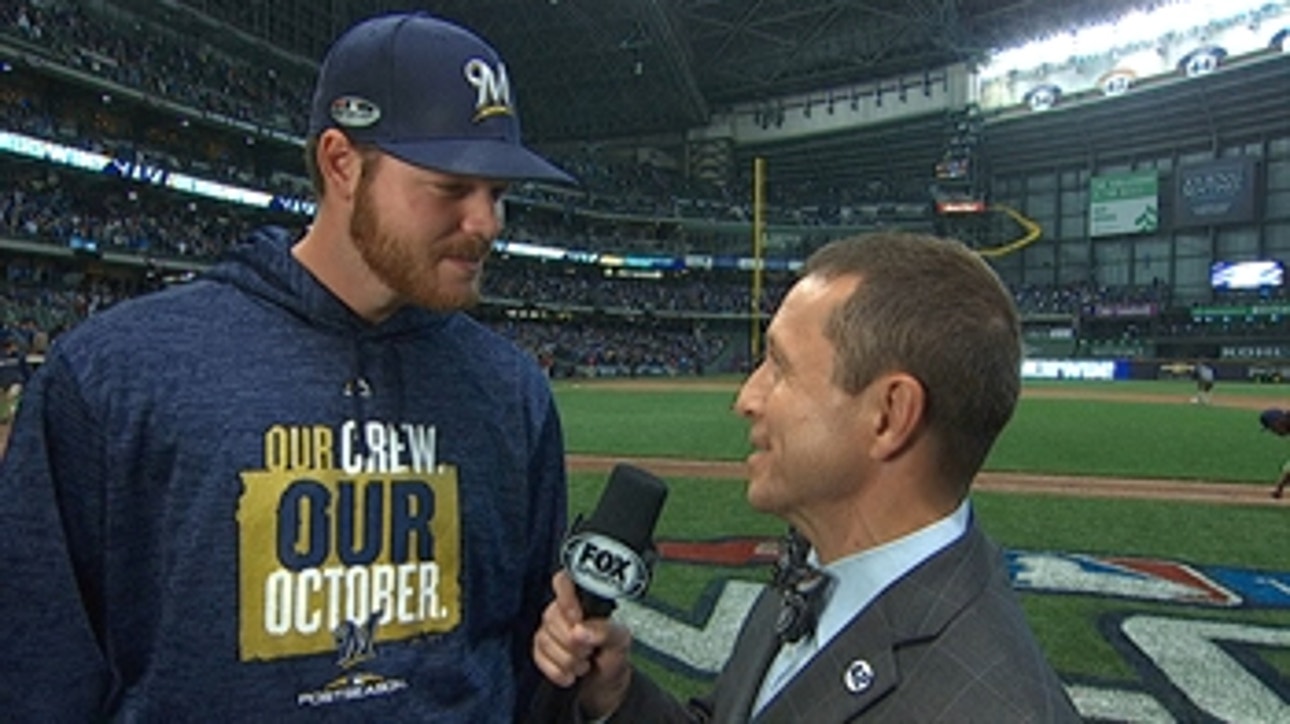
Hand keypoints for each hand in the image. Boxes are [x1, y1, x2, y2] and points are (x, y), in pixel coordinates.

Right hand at [532, 571, 632, 718]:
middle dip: (573, 642)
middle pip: (552, 616)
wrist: (606, 681)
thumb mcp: (620, 640)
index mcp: (582, 599)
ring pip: (545, 639)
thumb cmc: (613, 653)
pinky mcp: (539, 650)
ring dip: (569, 660)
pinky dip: (558, 671)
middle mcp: (561, 611)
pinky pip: (539, 658)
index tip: (577, 618)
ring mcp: (548, 630)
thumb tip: (580, 630)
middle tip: (590, 651)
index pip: (563, 581)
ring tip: (584, 663)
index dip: (565, 598)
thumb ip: (604, 630)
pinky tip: (572, 673)